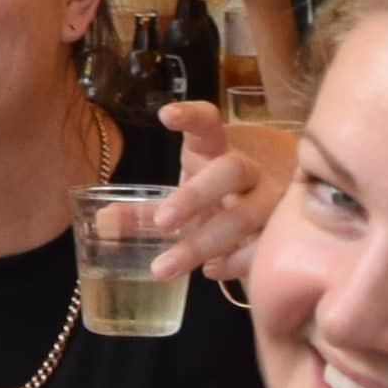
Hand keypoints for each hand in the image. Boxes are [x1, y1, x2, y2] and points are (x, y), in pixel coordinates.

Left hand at [141, 103, 286, 284]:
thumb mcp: (185, 194)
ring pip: (246, 216)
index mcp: (218, 148)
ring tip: (165, 268)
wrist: (283, 199)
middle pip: (230, 171)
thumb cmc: (222, 196)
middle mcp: (250, 168)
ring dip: (205, 243)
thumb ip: (145, 211)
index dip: (191, 116)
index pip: (208, 122)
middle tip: (161, 221)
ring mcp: (272, 198)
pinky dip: (235, 262)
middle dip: (195, 195)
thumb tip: (102, 223)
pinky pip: (263, 246)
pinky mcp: (285, 229)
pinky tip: (210, 272)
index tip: (165, 115)